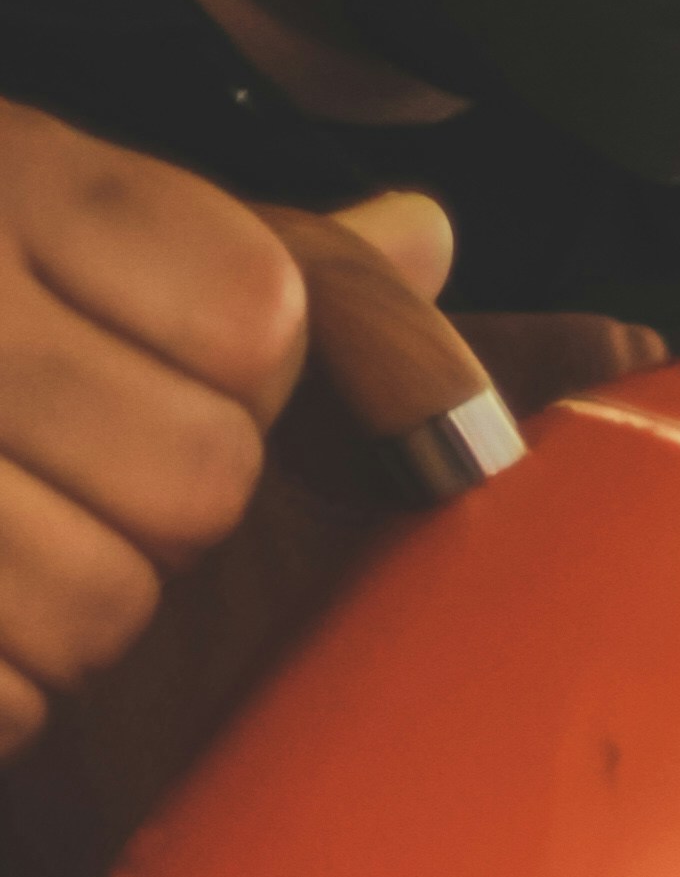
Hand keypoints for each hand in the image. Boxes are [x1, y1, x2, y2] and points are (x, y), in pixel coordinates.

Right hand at [0, 110, 442, 755]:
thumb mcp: (84, 247)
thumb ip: (272, 266)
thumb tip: (439, 245)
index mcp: (8, 177)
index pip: (261, 314)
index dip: (248, 367)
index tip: (181, 358)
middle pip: (201, 479)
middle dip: (160, 507)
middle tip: (60, 463)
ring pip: (98, 605)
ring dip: (65, 614)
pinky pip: (9, 699)